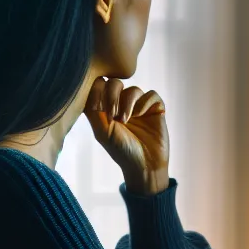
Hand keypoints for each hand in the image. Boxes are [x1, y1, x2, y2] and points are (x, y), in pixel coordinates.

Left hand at [86, 78, 169, 194]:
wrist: (144, 165)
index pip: (100, 86)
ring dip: (128, 103)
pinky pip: (151, 94)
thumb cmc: (121, 151)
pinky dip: (144, 103)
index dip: (98, 91)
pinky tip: (141, 115)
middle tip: (112, 115)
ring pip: (133, 89)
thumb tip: (93, 86)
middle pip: (115, 83)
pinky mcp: (156, 108)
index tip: (98, 108)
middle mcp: (123, 105)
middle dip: (112, 96)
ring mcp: (140, 106)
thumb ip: (93, 110)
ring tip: (126, 120)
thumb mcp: (102, 131)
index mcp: (107, 108)